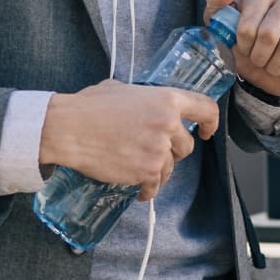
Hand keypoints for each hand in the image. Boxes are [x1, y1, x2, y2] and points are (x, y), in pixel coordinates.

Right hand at [38, 79, 219, 199]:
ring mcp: (159, 149)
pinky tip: (140, 190)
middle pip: (186, 146)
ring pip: (170, 167)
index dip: (210, 123)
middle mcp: (168, 123)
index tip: (205, 132)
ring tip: (138, 168)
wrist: (70, 129)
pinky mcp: (146, 171)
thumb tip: (147, 103)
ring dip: (157, 171)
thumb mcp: (123, 89)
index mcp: (166, 99)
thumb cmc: (90, 107)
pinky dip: (148, 190)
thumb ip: (144, 98)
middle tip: (153, 152)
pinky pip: (155, 185)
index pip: (205, 109)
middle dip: (173, 152)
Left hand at [205, 0, 279, 98]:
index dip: (242, 43)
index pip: (248, 23)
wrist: (271, 64)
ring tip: (270, 64)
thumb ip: (216, 1)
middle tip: (257, 58)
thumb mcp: (223, 21)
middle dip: (258, 56)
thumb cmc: (245, 38)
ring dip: (274, 65)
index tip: (242, 46)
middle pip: (268, 34)